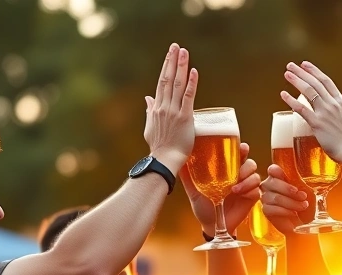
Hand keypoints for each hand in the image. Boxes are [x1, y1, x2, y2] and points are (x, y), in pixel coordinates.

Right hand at [144, 43, 197, 170]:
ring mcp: (174, 111)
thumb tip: (148, 98)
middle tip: (176, 46)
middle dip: (172, 61)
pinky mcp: (185, 118)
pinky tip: (194, 71)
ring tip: (184, 52)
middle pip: (168, 79)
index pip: (161, 83)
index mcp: (156, 108)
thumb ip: (150, 111)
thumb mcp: (150, 127)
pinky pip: (188, 97)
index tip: (169, 54)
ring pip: (177, 84)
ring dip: (181, 66)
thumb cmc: (158, 147)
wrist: (164, 160)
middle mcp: (163, 107)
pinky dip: (191, 83)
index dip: (166, 67)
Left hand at [181, 142, 261, 233]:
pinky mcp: (251, 197)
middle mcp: (238, 175)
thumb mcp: (193, 188)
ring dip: (246, 177)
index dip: (240, 148)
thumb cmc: (203, 205)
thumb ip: (187, 174)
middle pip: (249, 161)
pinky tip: (237, 193)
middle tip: (240, 164)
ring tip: (233, 187)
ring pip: (254, 173)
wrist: (210, 224)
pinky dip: (248, 188)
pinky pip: (256, 189)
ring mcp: (246, 186)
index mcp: (227, 170)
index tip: (240, 146)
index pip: (236, 154)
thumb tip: (177, 158)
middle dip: (246, 160)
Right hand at [260, 163, 308, 234]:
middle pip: (272, 183)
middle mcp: (268, 186)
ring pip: (275, 197)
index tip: (288, 177)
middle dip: (289, 189)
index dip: (278, 171)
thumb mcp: (305, 190)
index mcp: (278, 177)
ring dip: (291, 202)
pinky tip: (294, 213)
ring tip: (303, 206)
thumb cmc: (304, 202)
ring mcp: (265, 198)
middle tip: (303, 196)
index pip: (272, 169)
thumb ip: (299, 182)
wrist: (303, 221)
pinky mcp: (266, 210)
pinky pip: (272, 209)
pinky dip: (285, 211)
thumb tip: (297, 179)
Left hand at [280, 61, 341, 163]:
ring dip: (296, 81)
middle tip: (290, 65)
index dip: (315, 72)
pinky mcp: (317, 124)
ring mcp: (324, 113)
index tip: (305, 65)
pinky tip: (283, 94)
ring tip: (287, 73)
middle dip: (302, 72)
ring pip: (308, 91)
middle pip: (315, 83)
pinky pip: (302, 109)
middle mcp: (332, 104)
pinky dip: (291, 100)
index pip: (326, 82)